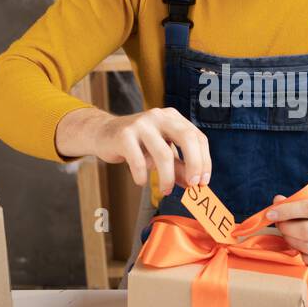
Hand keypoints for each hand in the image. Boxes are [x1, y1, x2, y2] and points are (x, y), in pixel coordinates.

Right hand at [56, 106, 210, 195]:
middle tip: (193, 185)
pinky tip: (141, 181)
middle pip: (187, 138)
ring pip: (163, 154)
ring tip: (165, 190)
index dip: (204, 161)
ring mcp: (141, 124)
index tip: (203, 182)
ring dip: (167, 177)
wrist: (103, 134)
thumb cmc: (137, 144)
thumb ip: (179, 165)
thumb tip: (193, 184)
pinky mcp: (124, 135)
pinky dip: (142, 176)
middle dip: (194, 164)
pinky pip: (139, 161)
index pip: (197, 137)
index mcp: (173, 117)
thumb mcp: (161, 152)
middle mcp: (159, 116)